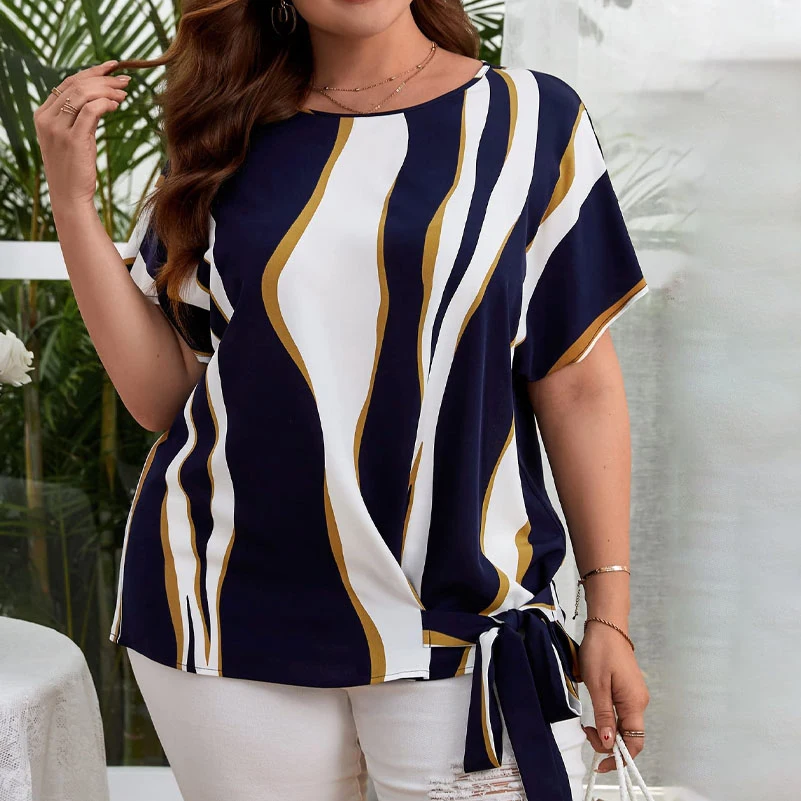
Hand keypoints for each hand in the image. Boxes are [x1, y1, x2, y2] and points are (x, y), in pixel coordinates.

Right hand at [34, 60, 129, 210]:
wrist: (69, 195)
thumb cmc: (74, 168)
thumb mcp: (74, 138)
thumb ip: (80, 117)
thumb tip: (100, 99)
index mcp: (42, 114)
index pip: (67, 83)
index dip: (91, 72)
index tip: (112, 68)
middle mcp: (46, 118)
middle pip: (76, 85)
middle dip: (103, 79)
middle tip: (125, 81)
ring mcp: (57, 128)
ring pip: (83, 94)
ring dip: (107, 90)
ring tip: (124, 94)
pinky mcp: (73, 139)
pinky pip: (91, 110)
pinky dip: (106, 103)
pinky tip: (117, 105)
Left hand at [578, 620, 649, 772]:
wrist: (606, 626)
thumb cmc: (601, 651)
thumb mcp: (597, 685)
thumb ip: (604, 715)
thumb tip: (609, 743)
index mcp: (634, 703)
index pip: (634, 742)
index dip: (619, 758)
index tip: (600, 763)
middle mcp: (639, 702)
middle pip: (629, 736)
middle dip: (609, 744)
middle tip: (587, 735)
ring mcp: (634, 695)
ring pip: (624, 725)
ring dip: (608, 732)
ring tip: (588, 726)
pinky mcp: (628, 689)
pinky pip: (622, 713)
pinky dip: (609, 720)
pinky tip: (596, 715)